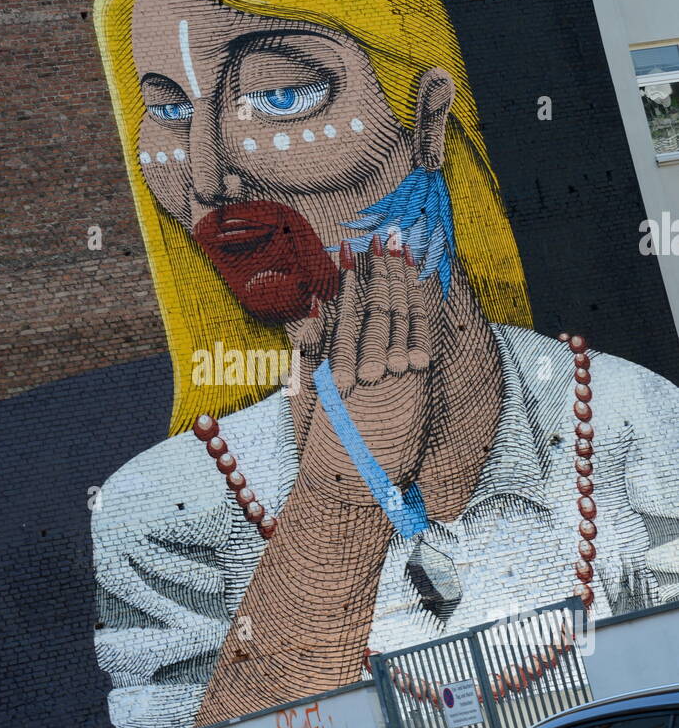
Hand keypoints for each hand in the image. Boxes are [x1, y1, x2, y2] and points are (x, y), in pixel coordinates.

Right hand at [288, 236, 438, 502]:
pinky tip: (424, 286)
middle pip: (380, 309)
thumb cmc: (323, 446)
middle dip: (383, 270)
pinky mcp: (420, 390)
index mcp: (340, 373)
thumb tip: (313, 305)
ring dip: (406, 282)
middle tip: (385, 236)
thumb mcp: (304, 400)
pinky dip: (424, 309)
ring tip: (404, 251)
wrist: (354, 491)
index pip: (348, 312)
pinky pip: (423, 338)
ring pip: (405, 319)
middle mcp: (373, 373)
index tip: (351, 249)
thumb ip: (308, 351)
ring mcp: (401, 381)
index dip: (352, 278)